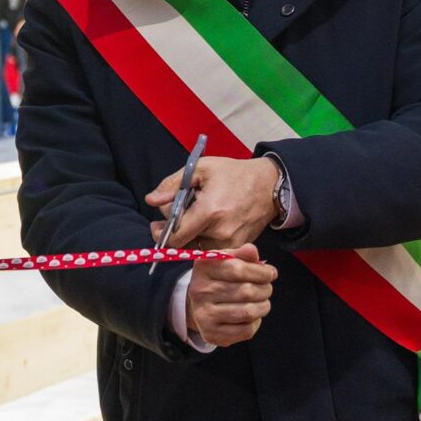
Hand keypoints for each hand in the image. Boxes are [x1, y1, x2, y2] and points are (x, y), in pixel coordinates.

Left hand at [144, 156, 280, 251]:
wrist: (269, 185)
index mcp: (209, 212)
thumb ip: (173, 184)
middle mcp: (220, 233)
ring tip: (196, 217)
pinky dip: (204, 240)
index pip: (176, 237)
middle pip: (184, 244)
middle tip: (179, 215)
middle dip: (175, 232)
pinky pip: (211, 251)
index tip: (158, 225)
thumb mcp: (201, 168)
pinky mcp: (237, 248)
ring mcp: (231, 243)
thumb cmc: (234, 174)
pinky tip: (207, 224)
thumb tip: (151, 200)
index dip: (162, 233)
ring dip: (190, 237)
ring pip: (197, 249)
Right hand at [185, 244, 276, 346]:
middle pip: (246, 291)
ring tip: (264, 301)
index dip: (261, 272)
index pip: (238, 269)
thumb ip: (241, 254)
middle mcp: (200, 291)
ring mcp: (204, 315)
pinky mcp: (212, 334)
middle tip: (268, 288)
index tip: (271, 273)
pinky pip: (246, 330)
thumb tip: (252, 251)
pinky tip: (252, 316)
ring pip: (248, 312)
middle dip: (265, 289)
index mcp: (203, 267)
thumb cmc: (219, 279)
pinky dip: (256, 322)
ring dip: (264, 306)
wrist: (199, 306)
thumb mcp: (227, 260)